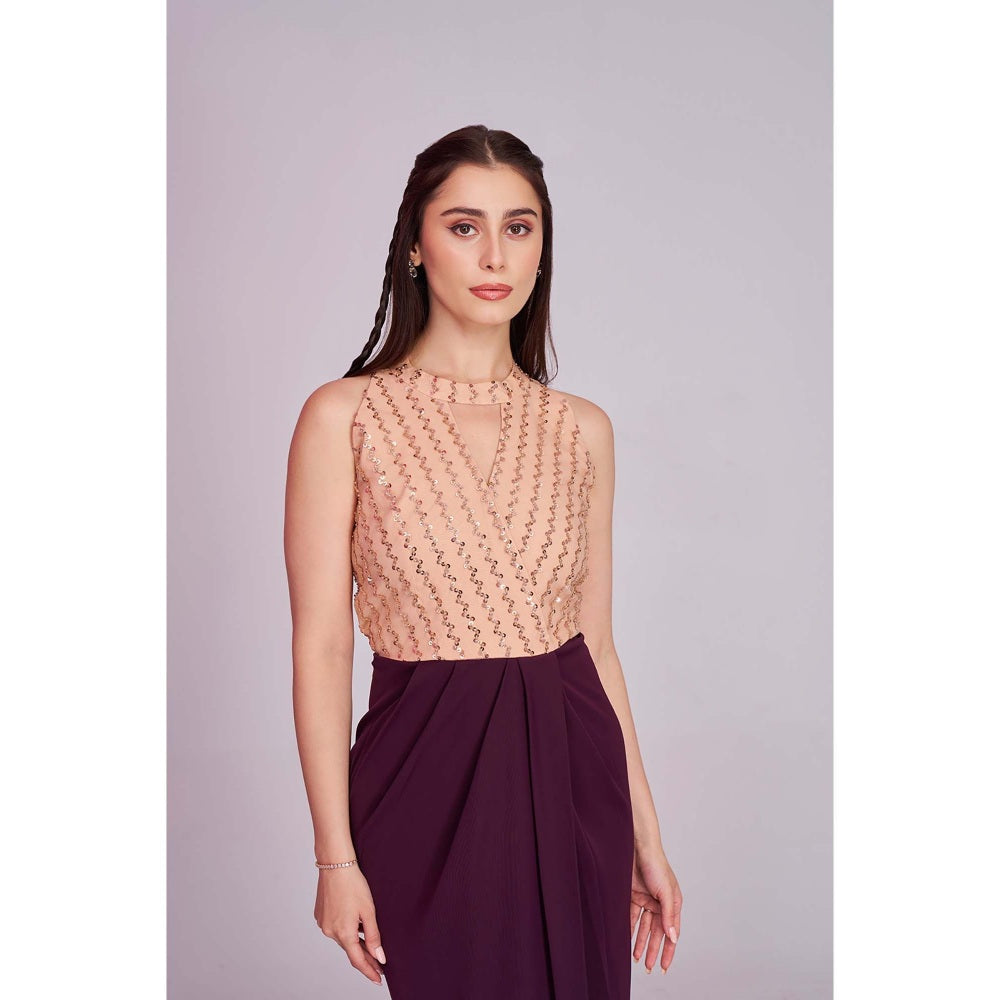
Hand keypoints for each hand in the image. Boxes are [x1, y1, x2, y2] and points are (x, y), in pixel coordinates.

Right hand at [314, 865, 386, 984]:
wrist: (335, 865)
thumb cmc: (354, 884)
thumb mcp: (369, 911)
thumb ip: (374, 936)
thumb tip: (379, 957)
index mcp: (344, 933)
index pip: (358, 961)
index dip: (369, 971)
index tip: (378, 979)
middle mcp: (330, 932)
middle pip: (350, 950)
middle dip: (365, 957)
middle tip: (379, 964)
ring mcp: (323, 924)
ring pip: (343, 938)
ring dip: (355, 942)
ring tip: (369, 943)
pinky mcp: (320, 916)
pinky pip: (335, 928)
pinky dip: (346, 930)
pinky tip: (354, 924)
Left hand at [630, 840, 681, 974]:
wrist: (636, 845)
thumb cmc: (656, 864)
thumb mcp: (665, 891)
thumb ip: (668, 915)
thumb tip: (673, 937)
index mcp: (673, 903)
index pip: (672, 932)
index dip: (668, 950)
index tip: (664, 967)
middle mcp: (660, 903)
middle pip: (657, 933)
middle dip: (653, 951)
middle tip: (648, 968)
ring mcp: (646, 899)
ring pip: (643, 927)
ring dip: (640, 943)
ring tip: (636, 959)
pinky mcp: (633, 895)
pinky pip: (631, 916)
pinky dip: (629, 928)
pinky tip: (626, 940)